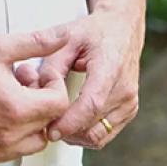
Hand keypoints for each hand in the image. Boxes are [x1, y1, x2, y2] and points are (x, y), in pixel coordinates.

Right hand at [0, 25, 74, 163]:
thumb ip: (35, 42)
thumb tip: (61, 36)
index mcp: (15, 108)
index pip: (59, 104)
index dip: (53, 84)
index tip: (37, 73)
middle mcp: (8, 135)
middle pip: (50, 123)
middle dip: (42, 100)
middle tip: (22, 81)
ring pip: (35, 141)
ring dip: (31, 119)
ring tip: (11, 96)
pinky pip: (14, 150)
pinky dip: (14, 132)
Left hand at [14, 10, 142, 149]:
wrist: (121, 28)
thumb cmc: (95, 32)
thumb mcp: (67, 38)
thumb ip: (51, 65)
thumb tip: (37, 93)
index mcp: (110, 67)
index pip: (92, 104)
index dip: (69, 122)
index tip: (49, 129)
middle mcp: (124, 89)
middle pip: (93, 126)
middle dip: (66, 131)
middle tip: (44, 123)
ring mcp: (129, 102)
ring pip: (98, 137)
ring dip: (75, 136)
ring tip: (56, 121)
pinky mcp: (129, 111)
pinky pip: (105, 134)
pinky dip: (86, 134)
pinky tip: (71, 121)